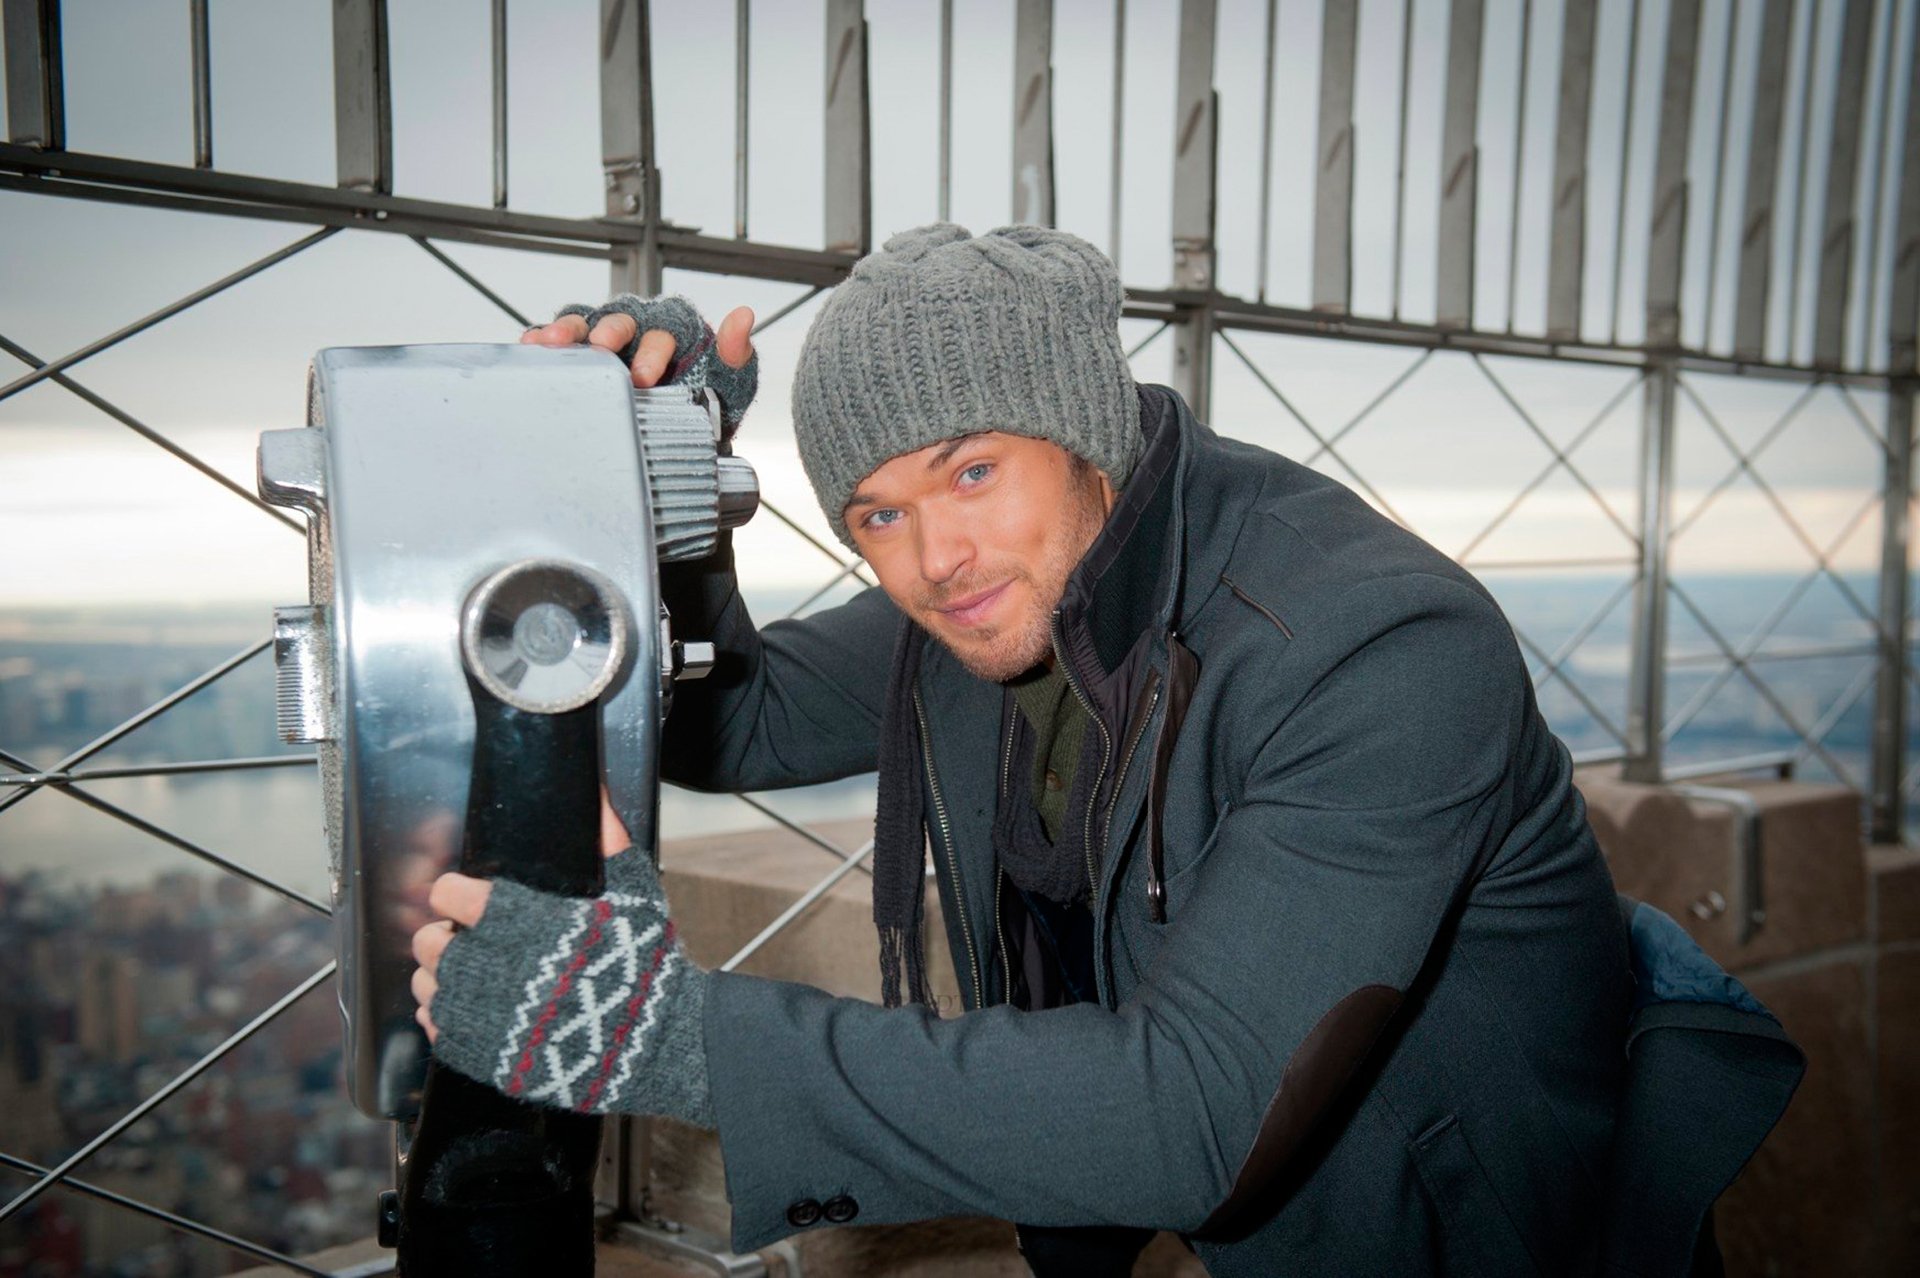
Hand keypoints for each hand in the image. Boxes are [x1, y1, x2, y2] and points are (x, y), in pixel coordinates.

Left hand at [412, 790, 632, 1043]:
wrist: (656, 1040)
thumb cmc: (644, 962)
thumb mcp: (633, 892)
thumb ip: (606, 840)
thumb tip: (593, 792)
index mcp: (516, 919)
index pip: (447, 894)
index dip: (457, 893)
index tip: (468, 898)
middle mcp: (488, 965)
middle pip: (428, 941)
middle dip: (444, 935)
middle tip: (467, 938)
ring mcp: (481, 1014)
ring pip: (427, 986)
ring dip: (442, 977)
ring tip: (471, 976)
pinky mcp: (483, 1054)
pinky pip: (439, 1030)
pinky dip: (449, 1018)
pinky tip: (475, 1011)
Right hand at [521, 295, 756, 438]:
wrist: (676, 439)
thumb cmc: (704, 407)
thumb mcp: (729, 387)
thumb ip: (736, 355)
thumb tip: (744, 316)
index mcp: (674, 331)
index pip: (664, 330)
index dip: (654, 349)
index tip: (645, 376)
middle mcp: (638, 329)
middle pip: (621, 320)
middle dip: (609, 333)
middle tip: (600, 350)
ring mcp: (605, 340)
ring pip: (585, 323)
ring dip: (568, 329)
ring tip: (550, 342)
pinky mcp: (579, 355)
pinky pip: (559, 342)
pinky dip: (542, 340)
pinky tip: (527, 347)